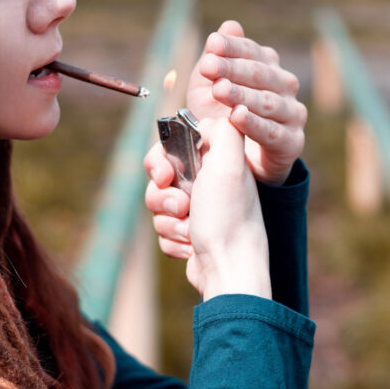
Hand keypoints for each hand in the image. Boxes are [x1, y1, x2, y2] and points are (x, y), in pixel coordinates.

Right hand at [144, 117, 270, 299]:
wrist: (230, 270)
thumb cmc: (229, 217)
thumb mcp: (229, 162)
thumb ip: (222, 130)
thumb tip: (209, 119)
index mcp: (217, 161)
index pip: (173, 147)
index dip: (161, 160)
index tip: (166, 174)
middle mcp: (209, 183)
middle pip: (160, 178)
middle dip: (162, 195)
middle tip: (181, 205)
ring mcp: (200, 210)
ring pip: (159, 206)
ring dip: (168, 220)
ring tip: (188, 229)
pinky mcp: (191, 235)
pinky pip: (164, 230)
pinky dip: (173, 239)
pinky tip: (190, 246)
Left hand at [186, 20, 306, 184]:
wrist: (239, 160)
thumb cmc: (222, 116)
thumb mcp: (210, 86)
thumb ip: (218, 57)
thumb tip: (229, 25)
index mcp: (268, 66)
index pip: (251, 51)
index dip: (232, 47)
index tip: (212, 44)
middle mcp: (285, 86)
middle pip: (260, 74)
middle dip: (232, 69)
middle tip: (208, 67)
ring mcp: (292, 114)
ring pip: (267, 101)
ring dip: (241, 95)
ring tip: (219, 90)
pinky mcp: (292, 141)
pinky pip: (272, 131)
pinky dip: (254, 123)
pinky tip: (237, 116)